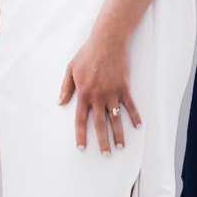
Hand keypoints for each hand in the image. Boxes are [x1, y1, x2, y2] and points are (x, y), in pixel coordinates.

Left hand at [58, 24, 141, 155]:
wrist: (107, 41)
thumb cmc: (88, 53)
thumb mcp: (71, 69)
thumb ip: (66, 87)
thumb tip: (60, 103)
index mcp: (83, 94)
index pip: (81, 120)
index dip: (81, 135)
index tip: (82, 147)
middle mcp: (97, 97)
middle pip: (99, 125)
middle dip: (102, 142)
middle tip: (105, 155)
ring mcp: (112, 93)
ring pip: (115, 119)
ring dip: (118, 134)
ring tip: (121, 147)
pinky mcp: (124, 88)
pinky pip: (130, 106)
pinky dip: (134, 117)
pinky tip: (137, 126)